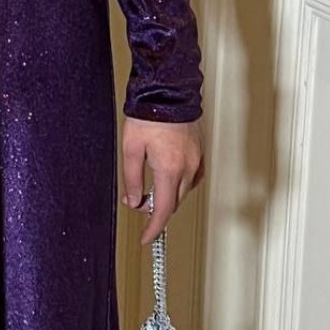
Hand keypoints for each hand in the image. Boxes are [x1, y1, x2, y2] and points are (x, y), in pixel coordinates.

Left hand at [121, 116, 203, 244]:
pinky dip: (180, 184)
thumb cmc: (148, 115)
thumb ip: (131, 178)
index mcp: (170, 169)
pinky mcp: (199, 151)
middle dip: (156, 209)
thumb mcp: (131, 149)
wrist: (167, 91)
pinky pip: (192, 177)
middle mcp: (188, 167)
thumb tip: (133, 200)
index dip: (154, 228)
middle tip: (136, 202)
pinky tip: (168, 177)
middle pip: (174, 202)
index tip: (146, 237)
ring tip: (149, 188)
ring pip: (184, 191)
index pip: (163, 210)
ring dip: (168, 196)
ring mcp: (196, 159)